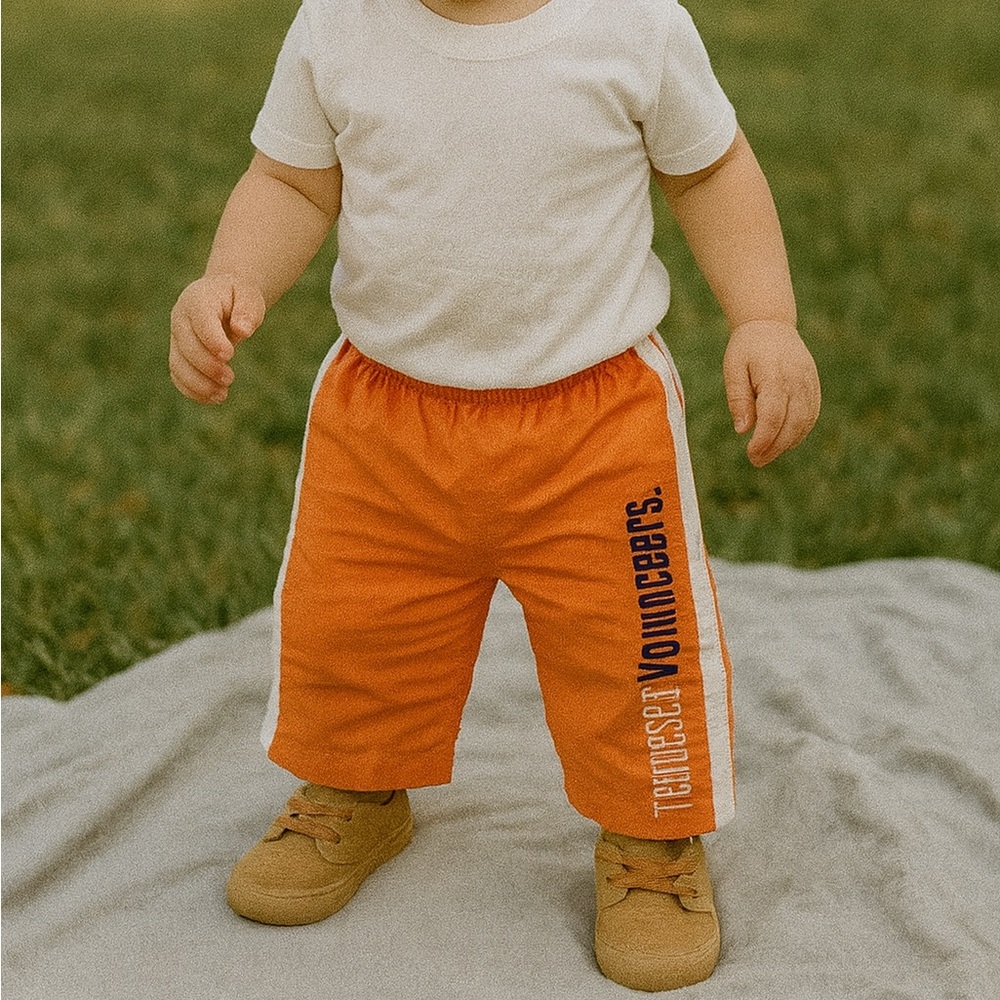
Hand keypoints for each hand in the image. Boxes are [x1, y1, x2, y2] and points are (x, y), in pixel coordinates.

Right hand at [168, 275, 264, 403]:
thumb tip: (242, 331)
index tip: (229, 355)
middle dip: (207, 366)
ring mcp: (176, 338)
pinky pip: (178, 375)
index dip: (212, 340)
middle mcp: (181, 319)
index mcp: (197, 300)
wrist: (222, 297)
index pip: (200, 321)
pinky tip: (213, 399)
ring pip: (178, 364)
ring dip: (198, 384)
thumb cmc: (238, 297)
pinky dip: (192, 391)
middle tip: (230, 378)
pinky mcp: (179, 355)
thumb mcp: (249, 297)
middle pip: (186, 346)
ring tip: (222, 395)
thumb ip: (247, 311)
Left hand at [723, 320, 820, 466]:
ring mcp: (809, 383)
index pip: (773, 416)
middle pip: (792, 423)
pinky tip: (784, 442)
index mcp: (775, 375)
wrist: (771, 324)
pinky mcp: (814, 385)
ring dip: (788, 443)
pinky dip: (800, 431)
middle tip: (757, 461)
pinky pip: (811, 414)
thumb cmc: (747, 348)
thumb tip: (743, 430)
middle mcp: (798, 380)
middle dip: (775, 447)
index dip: (764, 439)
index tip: (751, 453)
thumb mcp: (733, 369)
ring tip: (767, 455)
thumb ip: (738, 399)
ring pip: (805, 422)